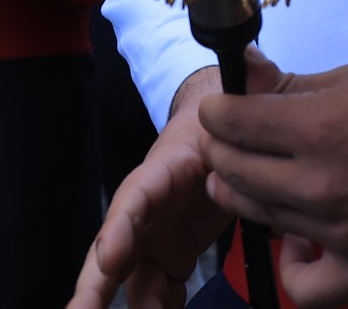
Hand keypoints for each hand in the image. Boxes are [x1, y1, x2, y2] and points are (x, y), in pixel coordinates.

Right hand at [67, 70, 228, 308]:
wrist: (220, 122)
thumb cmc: (225, 108)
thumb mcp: (238, 94)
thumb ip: (246, 83)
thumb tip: (252, 63)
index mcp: (165, 167)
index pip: (136, 195)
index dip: (121, 226)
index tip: (110, 257)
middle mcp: (151, 205)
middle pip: (116, 246)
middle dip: (95, 283)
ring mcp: (158, 232)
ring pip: (134, 277)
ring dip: (131, 307)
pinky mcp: (175, 251)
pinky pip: (162, 288)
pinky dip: (159, 308)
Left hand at [199, 48, 347, 307]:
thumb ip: (290, 85)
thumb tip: (246, 75)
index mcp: (320, 127)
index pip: (232, 126)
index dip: (216, 115)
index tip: (220, 111)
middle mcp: (325, 183)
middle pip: (234, 173)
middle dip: (220, 152)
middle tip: (228, 142)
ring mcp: (344, 231)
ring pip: (262, 219)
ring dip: (246, 196)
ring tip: (258, 178)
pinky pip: (305, 288)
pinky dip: (291, 268)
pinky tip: (296, 240)